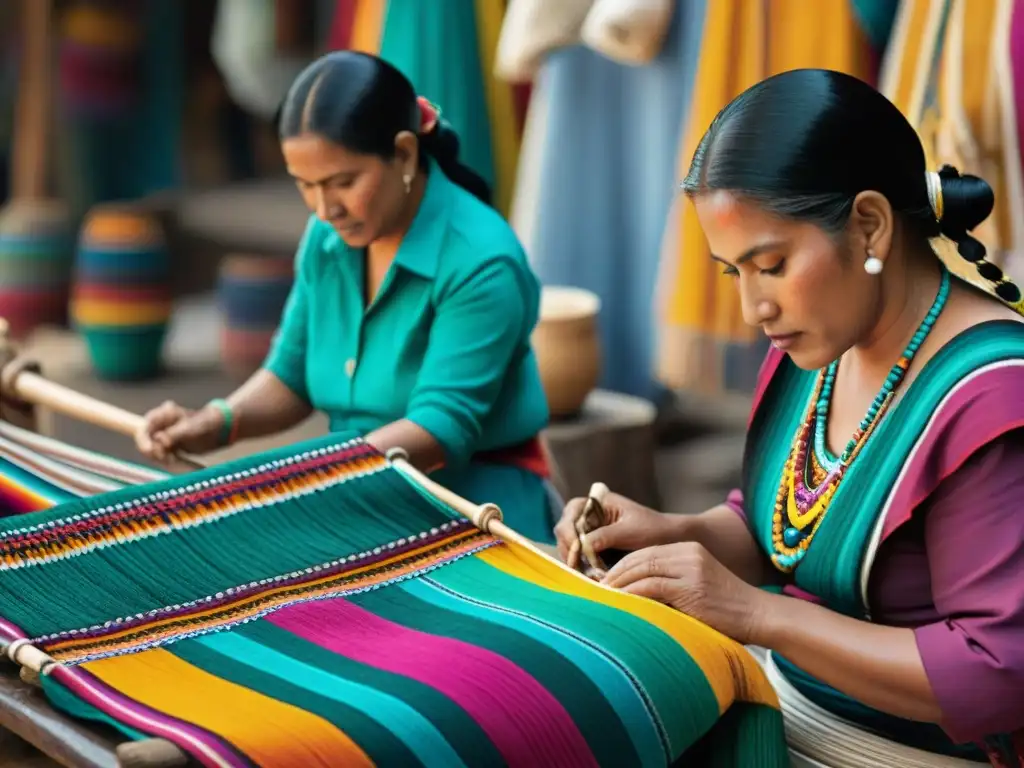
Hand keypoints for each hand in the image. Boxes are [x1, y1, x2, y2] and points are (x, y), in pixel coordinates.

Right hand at [135, 400, 223, 461]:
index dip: (143, 440)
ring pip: (153, 451)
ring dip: (162, 458)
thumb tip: (160, 441)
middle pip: (146, 441)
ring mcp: (164, 435)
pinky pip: (163, 456)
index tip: (149, 451)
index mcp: (164, 414)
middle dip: (154, 452)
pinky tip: (178, 462)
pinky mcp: (169, 446)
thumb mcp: (190, 428)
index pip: (144, 427)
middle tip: (167, 458)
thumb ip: (174, 434)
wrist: (219, 431)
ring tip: (176, 460)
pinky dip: (168, 461)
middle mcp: (161, 424)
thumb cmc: (206, 423)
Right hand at [554, 491, 678, 564]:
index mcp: (596, 502)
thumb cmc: (653, 529)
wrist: (670, 540)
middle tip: (580, 570)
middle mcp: (588, 515)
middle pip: (565, 531)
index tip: (576, 550)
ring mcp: (589, 532)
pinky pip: (580, 558)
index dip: (569, 532)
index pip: (571, 513)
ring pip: (569, 547)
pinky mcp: (593, 549)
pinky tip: (592, 577)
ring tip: (588, 576)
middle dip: (570, 550)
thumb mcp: (629, 531)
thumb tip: (581, 546)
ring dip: (575, 562)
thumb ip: (605, 536)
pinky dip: (583, 568)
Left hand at [602, 542, 766, 644]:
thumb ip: (671, 583)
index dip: (621, 565)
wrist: (758, 615)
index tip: (604, 579)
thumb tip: (636, 594)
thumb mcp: (696, 587)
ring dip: (619, 584)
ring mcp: (690, 568)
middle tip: (595, 588)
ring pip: (642, 570)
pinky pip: (651, 587)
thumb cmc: (726, 609)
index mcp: (688, 549)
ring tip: (602, 597)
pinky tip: (620, 603)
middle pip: (639, 557)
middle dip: (615, 573)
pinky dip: (631, 594)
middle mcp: (688, 553)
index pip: (645, 552)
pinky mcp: (691, 586)